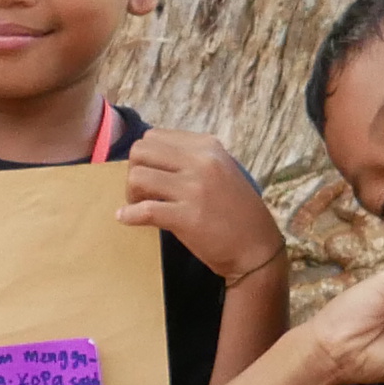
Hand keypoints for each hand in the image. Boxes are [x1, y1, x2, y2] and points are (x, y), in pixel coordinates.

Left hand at [116, 129, 281, 290]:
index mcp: (208, 146)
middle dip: (133, 171)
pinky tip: (127, 219)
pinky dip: (129, 215)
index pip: (155, 136)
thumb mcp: (222, 170)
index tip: (151, 176)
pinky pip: (144, 210)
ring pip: (137, 177)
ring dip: (131, 193)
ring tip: (139, 206)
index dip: (145, 158)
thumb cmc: (236, 212)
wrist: (256, 248)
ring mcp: (194, 188)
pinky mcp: (187, 217)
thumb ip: (193, 159)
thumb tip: (154, 157)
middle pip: (140, 151)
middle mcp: (201, 161)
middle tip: (141, 192)